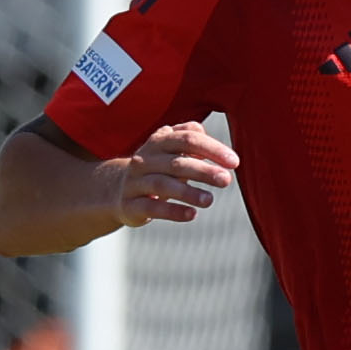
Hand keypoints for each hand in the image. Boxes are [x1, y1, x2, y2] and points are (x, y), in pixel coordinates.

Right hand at [107, 122, 239, 226]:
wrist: (116, 189)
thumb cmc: (157, 167)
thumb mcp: (171, 149)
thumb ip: (190, 138)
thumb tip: (205, 134)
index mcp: (159, 141)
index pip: (187, 139)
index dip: (212, 148)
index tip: (234, 162)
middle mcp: (145, 159)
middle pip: (176, 162)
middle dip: (203, 171)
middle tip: (226, 180)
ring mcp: (135, 182)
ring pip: (162, 184)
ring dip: (188, 192)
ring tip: (209, 200)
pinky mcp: (130, 205)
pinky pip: (152, 207)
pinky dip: (173, 211)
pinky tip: (191, 214)